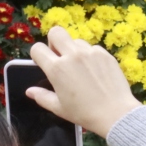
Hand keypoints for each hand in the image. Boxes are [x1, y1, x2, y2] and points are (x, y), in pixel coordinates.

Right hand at [25, 26, 141, 136]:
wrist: (115, 113)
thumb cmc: (84, 113)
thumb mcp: (59, 108)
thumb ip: (42, 96)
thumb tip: (30, 91)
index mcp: (57, 69)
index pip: (37, 48)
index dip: (38, 55)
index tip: (43, 63)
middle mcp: (72, 55)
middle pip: (56, 32)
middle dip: (54, 41)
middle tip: (60, 57)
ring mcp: (90, 52)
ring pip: (75, 40)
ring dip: (73, 50)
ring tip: (80, 67)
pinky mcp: (105, 54)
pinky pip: (92, 48)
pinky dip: (90, 56)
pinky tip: (95, 71)